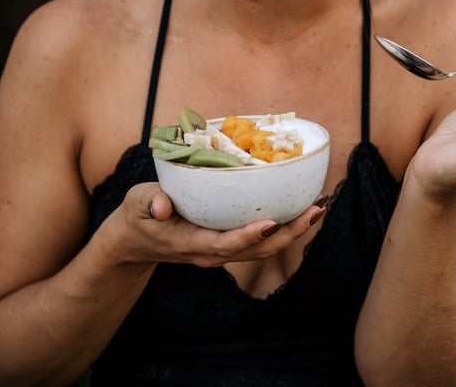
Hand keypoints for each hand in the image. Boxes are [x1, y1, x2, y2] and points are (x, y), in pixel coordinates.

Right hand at [104, 182, 327, 267]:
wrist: (136, 239)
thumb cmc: (138, 216)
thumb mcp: (137, 204)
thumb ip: (148, 203)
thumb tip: (160, 206)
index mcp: (191, 243)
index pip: (224, 245)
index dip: (250, 236)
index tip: (274, 222)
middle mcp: (212, 252)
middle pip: (257, 249)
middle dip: (289, 232)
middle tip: (316, 208)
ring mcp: (222, 250)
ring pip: (264, 247)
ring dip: (294, 230)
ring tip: (319, 206)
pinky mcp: (229, 243)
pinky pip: (261, 239)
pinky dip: (284, 225)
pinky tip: (300, 206)